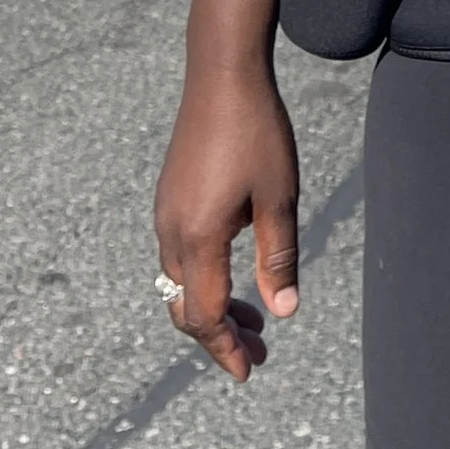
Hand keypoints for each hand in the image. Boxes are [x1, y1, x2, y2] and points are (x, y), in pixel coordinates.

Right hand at [154, 65, 301, 381]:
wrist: (221, 76)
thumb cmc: (257, 133)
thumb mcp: (279, 199)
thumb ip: (278, 258)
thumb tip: (283, 312)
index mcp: (199, 237)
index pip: (206, 315)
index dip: (226, 349)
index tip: (249, 372)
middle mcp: (172, 231)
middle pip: (186, 307)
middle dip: (219, 337)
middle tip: (258, 353)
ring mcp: (166, 213)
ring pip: (180, 283)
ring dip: (212, 307)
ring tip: (254, 320)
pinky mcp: (169, 197)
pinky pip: (178, 256)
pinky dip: (203, 279)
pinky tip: (234, 271)